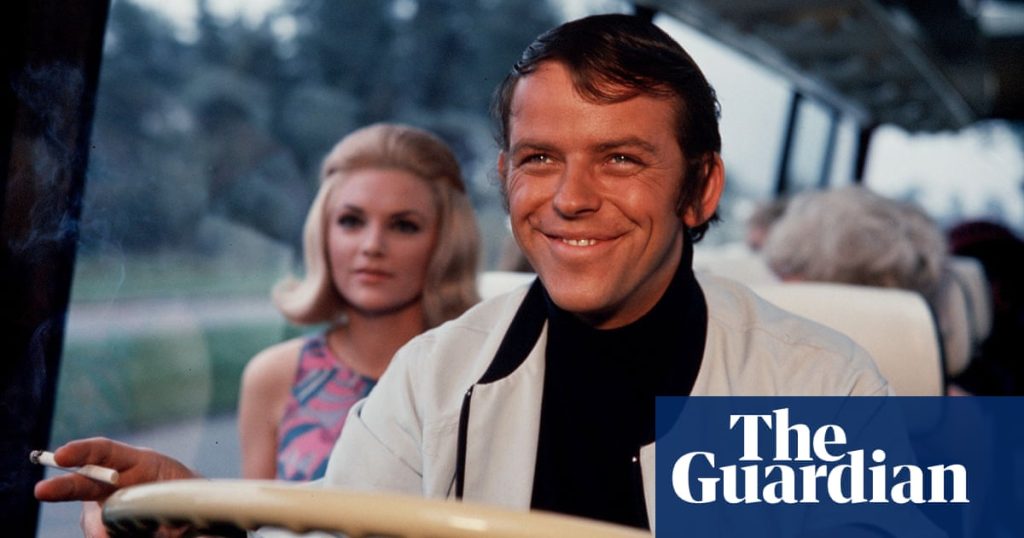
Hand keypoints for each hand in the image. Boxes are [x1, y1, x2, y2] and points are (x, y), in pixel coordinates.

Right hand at [36, 437, 199, 536]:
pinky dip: (106, 535)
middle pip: (83, 484)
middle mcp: (111, 485)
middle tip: (43, 491)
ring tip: (129, 530)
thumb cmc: (183, 491)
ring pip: (94, 520)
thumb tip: (141, 525)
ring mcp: (104, 508)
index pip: (104, 451)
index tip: (61, 455)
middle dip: (61, 487)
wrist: (187, 511)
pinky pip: (101, 534)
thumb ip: (162, 500)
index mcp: (133, 462)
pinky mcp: (104, 528)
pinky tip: (131, 532)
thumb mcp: (182, 488)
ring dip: (102, 529)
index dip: (82, 451)